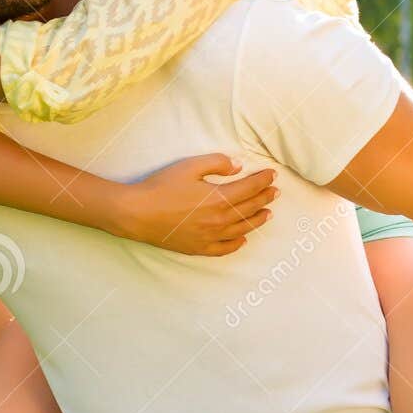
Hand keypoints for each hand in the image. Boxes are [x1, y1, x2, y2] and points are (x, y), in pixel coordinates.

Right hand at [111, 154, 276, 254]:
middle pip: (250, 208)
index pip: (250, 188)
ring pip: (242, 229)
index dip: (263, 180)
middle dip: (265, 198)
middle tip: (275, 192)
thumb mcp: (189, 166)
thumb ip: (217, 163)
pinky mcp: (198, 247)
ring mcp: (210, 236)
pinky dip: (237, 243)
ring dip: (257, 220)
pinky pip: (224, 248)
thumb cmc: (162, 186)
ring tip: (267, 213)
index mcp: (219, 198)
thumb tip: (238, 166)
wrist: (137, 213)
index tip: (272, 175)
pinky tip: (242, 239)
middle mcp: (219, 220)